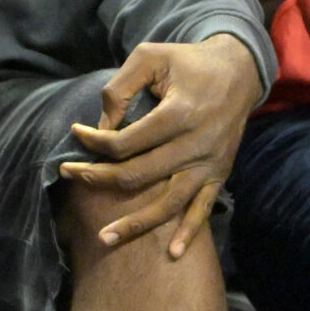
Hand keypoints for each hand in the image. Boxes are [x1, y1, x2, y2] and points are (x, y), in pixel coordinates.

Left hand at [60, 33, 261, 258]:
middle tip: (70, 175)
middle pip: (137, 175)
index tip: (76, 135)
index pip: (124, 143)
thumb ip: (121, 87)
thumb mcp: (150, 56)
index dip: (93, 142)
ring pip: (167, 202)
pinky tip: (174, 254)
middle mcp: (194, 144)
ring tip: (104, 237)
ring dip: (135, 223)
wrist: (239, 71)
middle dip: (97, 178)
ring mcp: (208, 163)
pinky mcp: (219, 173)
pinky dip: (189, 232)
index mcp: (178, 114)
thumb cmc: (188, 62)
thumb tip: (102, 125)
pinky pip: (203, 208)